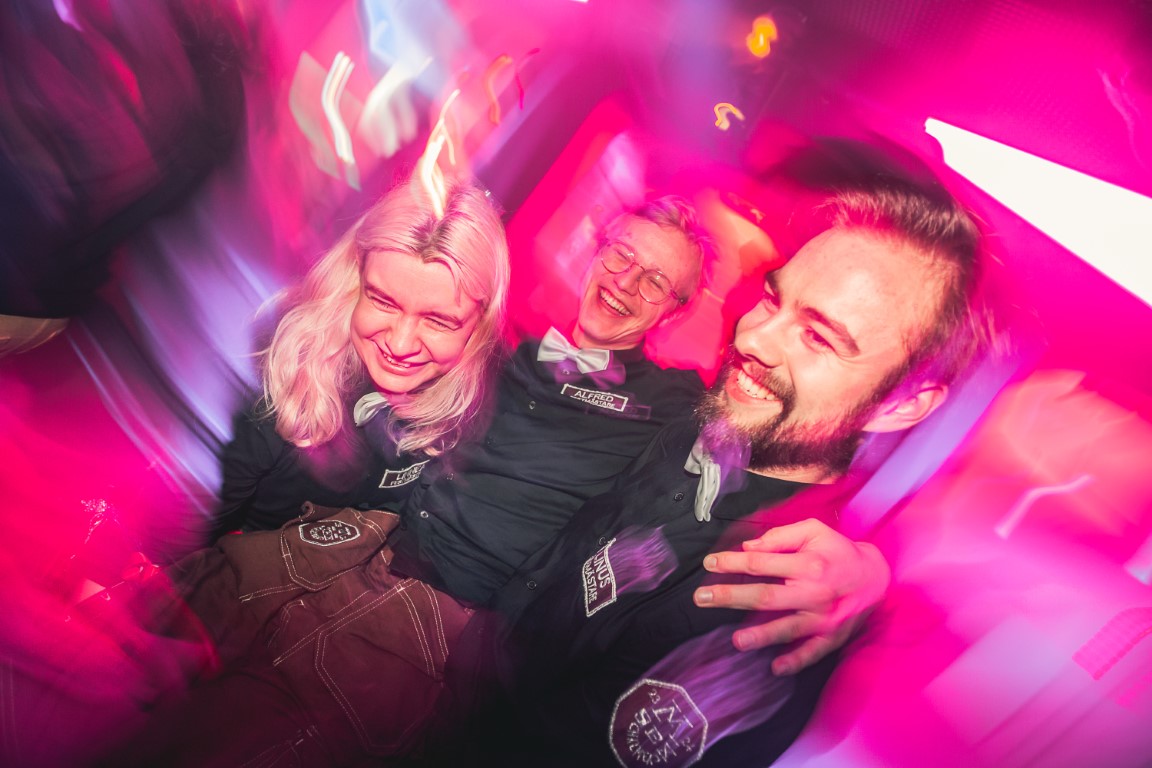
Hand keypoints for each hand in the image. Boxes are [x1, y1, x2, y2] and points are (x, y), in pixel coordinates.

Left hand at [693, 518, 889, 674]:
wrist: (876, 576)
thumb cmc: (839, 551)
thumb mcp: (814, 531)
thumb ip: (781, 537)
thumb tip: (749, 547)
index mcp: (808, 563)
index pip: (762, 563)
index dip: (733, 562)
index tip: (710, 563)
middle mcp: (815, 592)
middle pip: (766, 596)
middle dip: (731, 597)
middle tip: (701, 598)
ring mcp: (823, 618)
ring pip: (788, 628)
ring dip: (761, 636)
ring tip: (736, 641)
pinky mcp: (832, 636)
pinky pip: (812, 652)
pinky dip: (795, 661)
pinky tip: (776, 668)